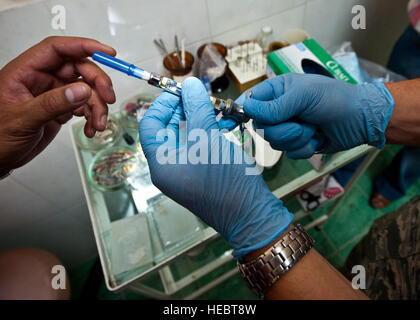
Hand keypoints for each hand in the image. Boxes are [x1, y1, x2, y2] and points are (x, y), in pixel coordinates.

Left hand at [0, 36, 115, 170]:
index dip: (83, 46)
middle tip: (108, 98)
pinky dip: (92, 117)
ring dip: (98, 106)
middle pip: (79, 68)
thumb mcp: (22, 119)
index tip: (106, 52)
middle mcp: (42, 79)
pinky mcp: (61, 109)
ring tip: (98, 123)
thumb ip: (52, 103)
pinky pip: (85, 107)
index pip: (57, 49)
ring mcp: (53, 94)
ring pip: (86, 90)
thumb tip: (81, 90)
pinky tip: (90, 128)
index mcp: (26, 71)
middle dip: (98, 83)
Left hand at [140, 77, 292, 259]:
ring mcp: (186, 171)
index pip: (150, 125)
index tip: (181, 91)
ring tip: (219, 107)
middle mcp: (170, 167)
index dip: (163, 104)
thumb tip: (189, 84)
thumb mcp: (208, 139)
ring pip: (187, 135)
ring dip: (201, 118)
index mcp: (162, 163)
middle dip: (185, 109)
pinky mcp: (203, 172)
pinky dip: (211, 131)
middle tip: (202, 96)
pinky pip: (201, 145)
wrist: (251, 215)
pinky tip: (227, 122)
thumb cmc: (225, 180)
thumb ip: (196, 109)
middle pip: (168, 128)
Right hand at [242, 73, 394, 158]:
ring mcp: (287, 128)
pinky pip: (289, 153)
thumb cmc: (335, 99)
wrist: (361, 120)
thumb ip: (275, 106)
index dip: (238, 113)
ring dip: (297, 138)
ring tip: (314, 128)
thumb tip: (247, 110)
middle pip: (261, 127)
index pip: (249, 103)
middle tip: (303, 121)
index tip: (226, 125)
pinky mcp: (297, 144)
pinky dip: (305, 148)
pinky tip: (317, 138)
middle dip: (284, 129)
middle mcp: (278, 110)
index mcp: (277, 91)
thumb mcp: (304, 96)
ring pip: (275, 142)